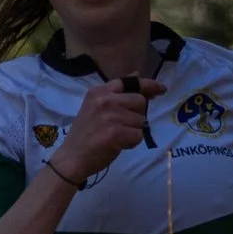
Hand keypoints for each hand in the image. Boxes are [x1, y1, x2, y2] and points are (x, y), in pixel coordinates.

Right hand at [47, 76, 167, 183]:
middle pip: (140, 102)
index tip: (161, 89)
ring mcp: (110, 116)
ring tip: (115, 137)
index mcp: (98, 91)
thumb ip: (116, 92)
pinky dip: (131, 143)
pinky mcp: (115, 133)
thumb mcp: (96, 106)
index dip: (148, 85)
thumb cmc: (85, 134)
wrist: (71, 158)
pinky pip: (138, 135)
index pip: (129, 83)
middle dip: (136, 115)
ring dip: (133, 131)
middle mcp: (104, 100)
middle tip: (121, 126)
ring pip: (140, 120)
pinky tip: (117, 145)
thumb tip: (137, 75)